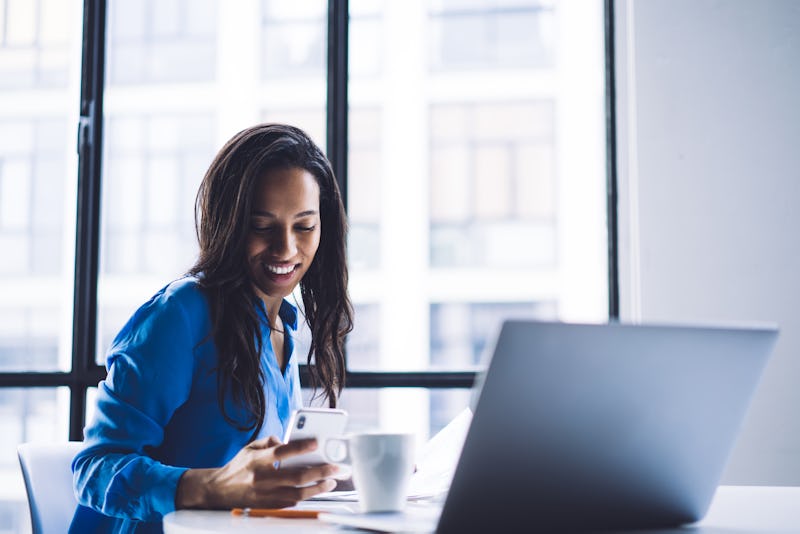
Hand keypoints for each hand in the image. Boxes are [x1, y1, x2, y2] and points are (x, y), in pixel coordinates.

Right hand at [176, 436, 338, 509]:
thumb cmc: (239, 466)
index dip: (301, 447)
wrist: (218, 490)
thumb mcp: (251, 447)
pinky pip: (291, 503)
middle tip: (335, 467)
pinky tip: (317, 490)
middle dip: (319, 471)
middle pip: (296, 476)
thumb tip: (289, 440)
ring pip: (297, 493)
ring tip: (331, 481)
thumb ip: (270, 441)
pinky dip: (306, 497)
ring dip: (318, 488)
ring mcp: (265, 495)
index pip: (282, 452)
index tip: (317, 442)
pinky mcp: (268, 506)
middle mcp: (262, 478)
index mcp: (257, 460)